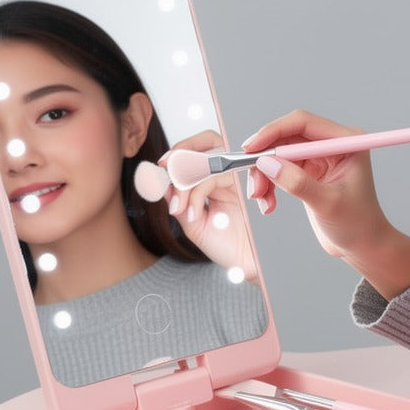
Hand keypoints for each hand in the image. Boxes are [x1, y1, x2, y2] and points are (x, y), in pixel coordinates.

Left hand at [163, 130, 257, 280]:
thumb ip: (179, 203)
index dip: (179, 153)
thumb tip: (159, 181)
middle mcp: (231, 176)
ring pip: (211, 159)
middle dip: (184, 151)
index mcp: (218, 182)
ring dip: (187, 180)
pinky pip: (217, 176)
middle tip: (166, 168)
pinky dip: (198, 192)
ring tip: (180, 207)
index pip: (198, 153)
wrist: (248, 268)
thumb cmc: (228, 248)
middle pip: (210, 141)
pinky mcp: (249, 186)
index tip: (160, 165)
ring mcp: (241, 180)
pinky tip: (195, 215)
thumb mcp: (194, 225)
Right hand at [243, 109, 409, 299]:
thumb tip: (267, 164)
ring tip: (262, 201)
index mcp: (345, 142)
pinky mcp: (307, 172)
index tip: (251, 149)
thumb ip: (298, 183)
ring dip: (263, 176)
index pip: (303, 123)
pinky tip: (268, 205)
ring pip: (278, 156)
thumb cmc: (357, 225)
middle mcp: (331, 144)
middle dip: (265, 161)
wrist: (361, 246)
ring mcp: (318, 158)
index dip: (273, 132)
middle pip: (286, 138)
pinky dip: (268, 186)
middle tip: (254, 187)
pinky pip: (278, 170)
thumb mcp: (327, 204)